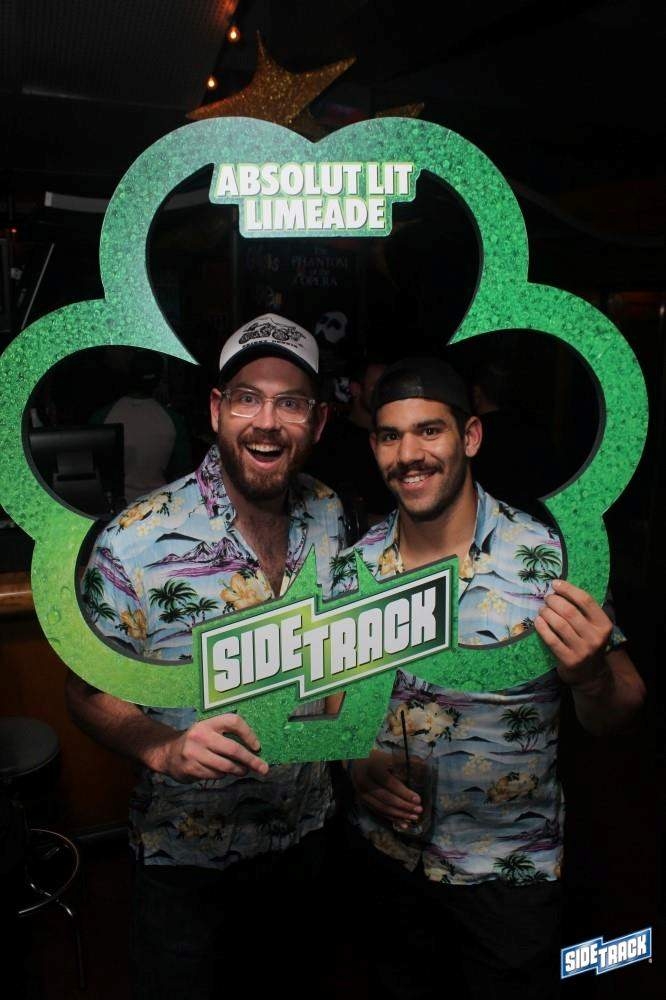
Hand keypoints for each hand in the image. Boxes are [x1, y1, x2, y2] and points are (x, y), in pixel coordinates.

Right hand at [150, 714, 268, 781]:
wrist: (167, 753)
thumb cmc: (197, 742)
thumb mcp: (208, 731)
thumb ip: (226, 736)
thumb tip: (254, 750)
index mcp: (209, 723)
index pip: (233, 722)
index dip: (248, 734)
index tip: (257, 746)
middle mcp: (201, 735)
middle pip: (233, 748)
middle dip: (251, 760)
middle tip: (263, 768)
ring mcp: (195, 753)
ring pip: (226, 765)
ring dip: (238, 770)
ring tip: (243, 771)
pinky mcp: (191, 768)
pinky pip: (215, 774)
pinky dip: (223, 775)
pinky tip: (222, 772)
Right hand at [349, 749, 421, 827]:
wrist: (354, 762)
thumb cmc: (375, 758)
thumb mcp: (387, 756)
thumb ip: (403, 762)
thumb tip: (425, 767)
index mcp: (373, 768)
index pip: (390, 783)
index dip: (404, 793)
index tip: (418, 799)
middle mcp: (365, 782)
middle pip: (386, 798)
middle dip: (404, 806)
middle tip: (418, 810)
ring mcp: (363, 793)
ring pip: (382, 808)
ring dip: (399, 815)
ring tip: (414, 818)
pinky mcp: (363, 801)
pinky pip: (378, 812)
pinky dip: (391, 819)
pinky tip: (403, 824)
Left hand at [534, 579, 612, 690]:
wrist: (591, 674)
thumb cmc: (589, 642)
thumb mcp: (595, 627)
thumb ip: (584, 610)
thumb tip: (560, 587)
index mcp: (604, 625)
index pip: (586, 601)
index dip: (568, 589)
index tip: (555, 584)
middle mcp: (595, 637)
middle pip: (570, 611)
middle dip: (554, 601)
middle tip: (547, 598)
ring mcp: (582, 650)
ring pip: (559, 624)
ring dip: (547, 613)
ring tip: (542, 609)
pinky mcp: (569, 660)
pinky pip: (551, 639)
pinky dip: (542, 628)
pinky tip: (538, 621)